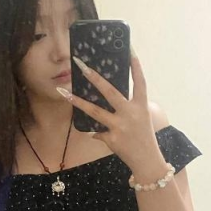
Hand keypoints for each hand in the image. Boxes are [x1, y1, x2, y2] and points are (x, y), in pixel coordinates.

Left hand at [58, 50, 159, 169]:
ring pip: (94, 111)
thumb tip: (106, 96)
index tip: (128, 49)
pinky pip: (96, 132)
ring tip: (63, 92)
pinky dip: (93, 132)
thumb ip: (128, 107)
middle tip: (81, 65)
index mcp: (141, 106)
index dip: (135, 65)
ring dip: (77, 101)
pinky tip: (87, 132)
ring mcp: (120, 126)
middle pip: (110, 92)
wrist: (147, 161)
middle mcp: (131, 114)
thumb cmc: (143, 137)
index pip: (139, 81)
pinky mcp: (112, 139)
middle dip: (95, 78)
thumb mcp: (141, 118)